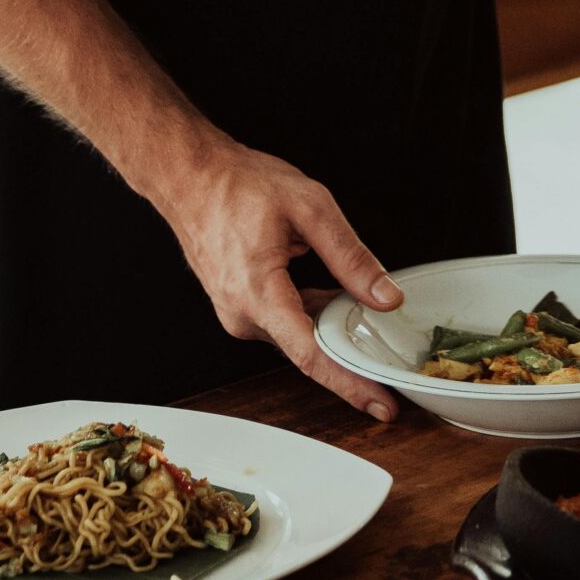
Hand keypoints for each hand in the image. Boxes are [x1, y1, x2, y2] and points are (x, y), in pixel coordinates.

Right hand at [166, 141, 402, 421]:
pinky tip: (334, 304)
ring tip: (368, 332)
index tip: (380, 404)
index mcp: (258, 293)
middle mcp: (242, 313)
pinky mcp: (238, 305)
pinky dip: (311, 317)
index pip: (311, 353)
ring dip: (331, 335)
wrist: (188, 175)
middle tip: (391, 378)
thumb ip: (350, 256)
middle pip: (306, 352)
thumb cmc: (236, 184)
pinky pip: (283, 321)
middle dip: (350, 365)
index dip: (349, 383)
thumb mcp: (310, 208)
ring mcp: (237, 312)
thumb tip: (385, 296)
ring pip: (296, 336)